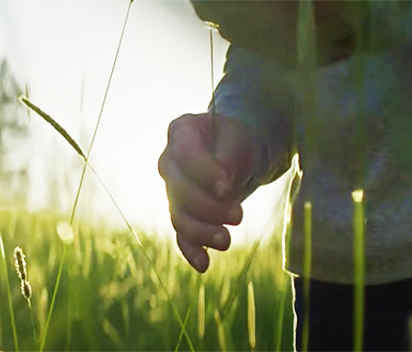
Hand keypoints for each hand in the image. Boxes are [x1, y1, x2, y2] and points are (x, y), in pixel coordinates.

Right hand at [158, 112, 257, 272]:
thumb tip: (222, 188)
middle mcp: (169, 161)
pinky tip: (203, 264)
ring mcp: (172, 189)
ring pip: (180, 215)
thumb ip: (228, 157)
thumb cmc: (239, 139)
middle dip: (207, 207)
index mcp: (181, 133)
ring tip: (226, 241)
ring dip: (201, 232)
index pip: (185, 156)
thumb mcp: (239, 137)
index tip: (228, 186)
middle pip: (178, 190)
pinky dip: (191, 249)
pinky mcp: (183, 213)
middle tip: (238, 215)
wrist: (242, 152)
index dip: (204, 173)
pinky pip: (182, 234)